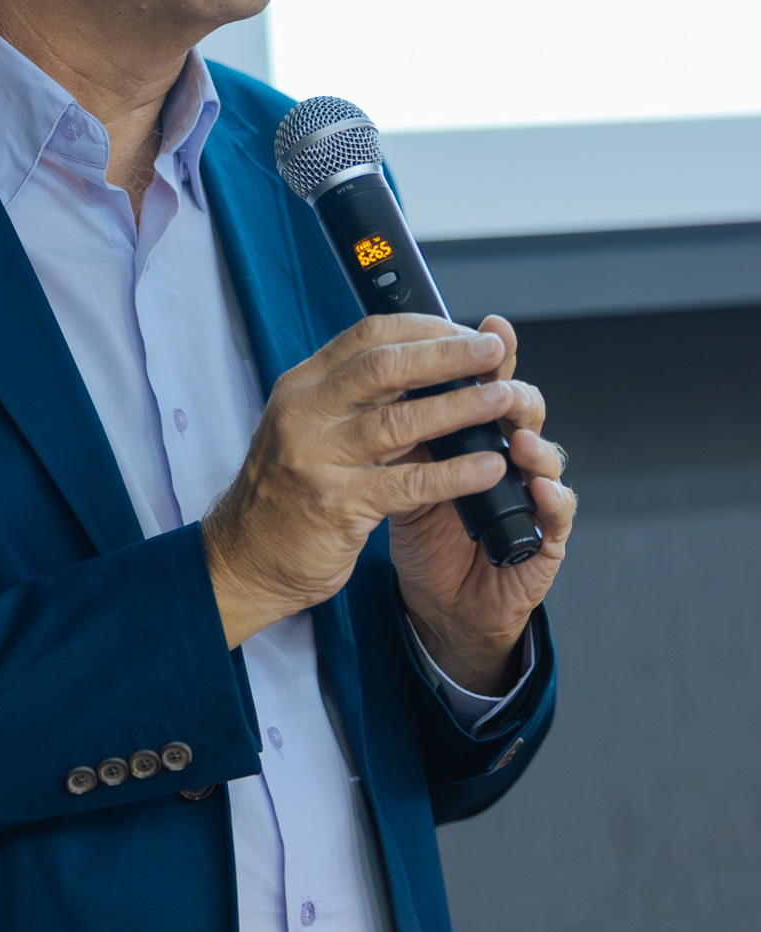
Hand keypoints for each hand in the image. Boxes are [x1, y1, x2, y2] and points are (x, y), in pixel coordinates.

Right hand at [201, 313, 559, 649]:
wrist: (243, 559)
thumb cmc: (284, 493)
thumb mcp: (307, 429)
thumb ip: (353, 399)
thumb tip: (423, 368)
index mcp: (302, 386)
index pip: (369, 336)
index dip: (424, 329)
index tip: (465, 332)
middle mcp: (305, 413)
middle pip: (387, 367)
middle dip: (449, 355)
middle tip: (493, 352)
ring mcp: (317, 458)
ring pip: (403, 421)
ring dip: (463, 408)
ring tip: (505, 401)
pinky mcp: (337, 504)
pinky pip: (409, 483)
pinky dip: (455, 473)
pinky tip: (488, 468)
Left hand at [391, 313, 574, 693]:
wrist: (440, 603)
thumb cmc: (426, 533)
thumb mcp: (402, 472)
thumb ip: (400, 428)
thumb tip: (375, 374)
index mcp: (472, 434)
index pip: (484, 384)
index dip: (485, 356)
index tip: (487, 328)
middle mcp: (506, 457)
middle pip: (520, 409)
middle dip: (512, 387)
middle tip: (500, 373)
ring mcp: (529, 496)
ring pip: (546, 454)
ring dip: (533, 439)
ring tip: (518, 436)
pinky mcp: (544, 540)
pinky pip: (558, 515)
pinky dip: (554, 499)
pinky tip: (540, 488)